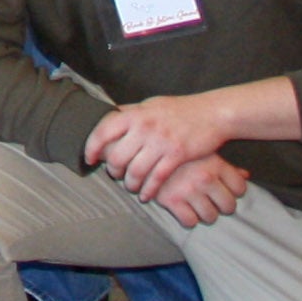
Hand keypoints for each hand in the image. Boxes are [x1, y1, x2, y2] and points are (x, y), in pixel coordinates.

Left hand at [84, 92, 239, 197]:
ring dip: (130, 183)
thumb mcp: (151, 105)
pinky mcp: (177, 155)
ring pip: (135, 170)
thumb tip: (110, 116)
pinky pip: (156, 178)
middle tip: (114, 174)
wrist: (212, 114)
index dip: (91, 147)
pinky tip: (145, 195)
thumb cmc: (180, 109)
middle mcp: (145, 128)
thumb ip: (131, 112)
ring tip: (130, 187)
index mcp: (135, 114)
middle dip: (113, 170)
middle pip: (117, 156)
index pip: (103, 131)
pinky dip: (148, 190)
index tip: (90, 158)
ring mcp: (161, 142)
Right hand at [145, 152, 248, 227]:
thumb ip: (225, 166)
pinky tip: (182, 209)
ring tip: (195, 205)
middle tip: (210, 201)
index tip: (223, 189)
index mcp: (215, 163)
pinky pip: (189, 221)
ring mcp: (189, 190)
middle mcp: (205, 178)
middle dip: (220, 206)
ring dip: (204, 214)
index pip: (240, 188)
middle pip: (228, 206)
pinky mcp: (171, 200)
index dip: (233, 191)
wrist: (142, 147)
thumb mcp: (203, 152)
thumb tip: (246, 175)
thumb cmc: (177, 150)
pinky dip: (187, 219)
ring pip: (210, 217)